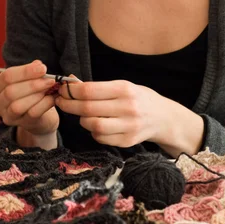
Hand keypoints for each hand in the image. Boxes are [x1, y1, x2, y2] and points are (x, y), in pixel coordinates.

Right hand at [0, 60, 59, 136]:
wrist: (41, 116)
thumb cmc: (33, 94)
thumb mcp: (31, 79)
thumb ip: (32, 70)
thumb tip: (38, 65)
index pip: (6, 77)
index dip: (25, 71)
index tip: (42, 68)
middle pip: (10, 92)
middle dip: (32, 84)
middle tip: (49, 79)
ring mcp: (8, 116)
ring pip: (17, 106)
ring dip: (36, 95)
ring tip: (50, 88)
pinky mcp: (22, 124)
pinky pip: (32, 114)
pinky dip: (44, 104)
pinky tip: (52, 98)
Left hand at [56, 79, 170, 147]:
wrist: (163, 118)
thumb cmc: (139, 98)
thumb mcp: (122, 86)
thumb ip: (98, 86)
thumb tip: (70, 81)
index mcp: (125, 89)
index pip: (89, 90)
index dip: (70, 91)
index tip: (62, 90)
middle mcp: (128, 108)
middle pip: (87, 108)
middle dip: (69, 105)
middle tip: (61, 102)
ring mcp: (128, 126)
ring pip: (92, 125)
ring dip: (82, 120)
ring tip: (83, 114)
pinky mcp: (127, 141)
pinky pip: (101, 138)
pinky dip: (93, 132)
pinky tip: (97, 125)